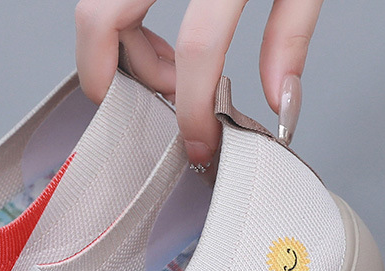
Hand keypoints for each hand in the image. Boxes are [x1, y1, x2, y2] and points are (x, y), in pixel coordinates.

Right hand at [75, 0, 323, 166]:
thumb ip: (291, 31)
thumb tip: (277, 99)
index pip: (196, 50)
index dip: (192, 111)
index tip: (198, 143)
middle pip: (100, 21)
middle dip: (117, 77)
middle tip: (159, 97)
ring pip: (93, 4)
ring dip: (119, 46)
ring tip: (166, 61)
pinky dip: (120, 16)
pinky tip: (153, 24)